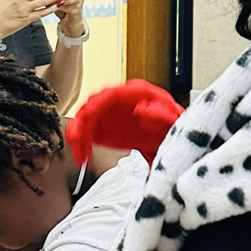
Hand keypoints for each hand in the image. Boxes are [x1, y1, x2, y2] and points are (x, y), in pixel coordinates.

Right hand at [65, 80, 183, 165]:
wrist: (168, 138)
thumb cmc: (170, 124)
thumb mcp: (171, 119)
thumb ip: (160, 115)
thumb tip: (143, 110)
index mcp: (134, 93)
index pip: (110, 93)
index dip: (97, 104)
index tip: (90, 115)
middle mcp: (116, 101)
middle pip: (92, 105)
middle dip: (83, 122)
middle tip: (78, 138)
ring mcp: (107, 114)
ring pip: (85, 120)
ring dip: (78, 137)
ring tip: (80, 154)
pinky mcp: (102, 129)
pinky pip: (86, 134)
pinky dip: (81, 145)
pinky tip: (82, 157)